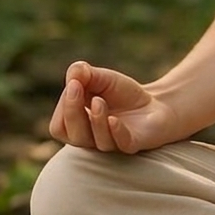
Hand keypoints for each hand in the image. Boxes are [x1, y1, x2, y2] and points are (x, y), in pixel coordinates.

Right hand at [48, 60, 184, 153]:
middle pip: (72, 135)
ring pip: (96, 141)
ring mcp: (112, 143)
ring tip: (99, 100)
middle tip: (77, 87)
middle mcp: (91, 140)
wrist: (155, 104)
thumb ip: (86, 75)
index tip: (74, 82)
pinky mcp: (132, 144)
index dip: (64, 106)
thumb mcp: (104, 80)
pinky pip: (121, 144)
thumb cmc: (123, 94)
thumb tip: (75, 70)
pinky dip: (116, 131)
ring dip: (95, 119)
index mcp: (78, 128)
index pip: (59, 126)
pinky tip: (114, 119)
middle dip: (72, 111)